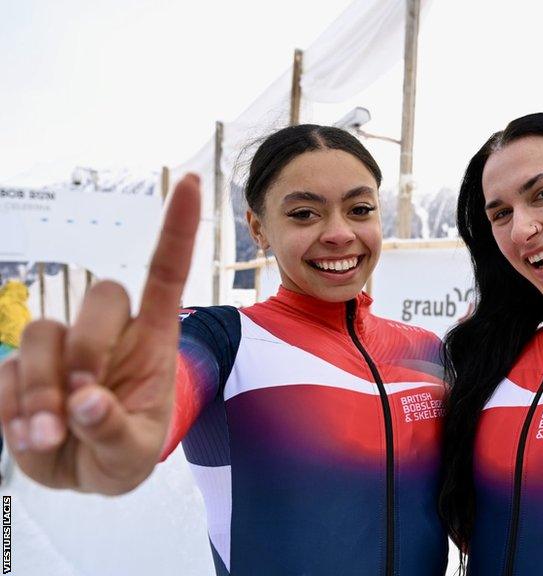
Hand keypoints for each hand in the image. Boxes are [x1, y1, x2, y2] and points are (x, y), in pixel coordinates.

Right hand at [0, 175, 200, 493]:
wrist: (83, 474)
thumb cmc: (124, 452)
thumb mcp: (132, 455)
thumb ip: (113, 430)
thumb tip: (84, 401)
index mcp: (153, 341)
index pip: (166, 273)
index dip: (178, 228)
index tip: (193, 184)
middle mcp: (108, 333)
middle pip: (99, 300)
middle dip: (88, 351)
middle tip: (83, 404)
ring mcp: (61, 349)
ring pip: (42, 332)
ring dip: (41, 388)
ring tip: (51, 436)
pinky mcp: (19, 369)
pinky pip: (3, 372)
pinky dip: (13, 409)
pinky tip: (33, 438)